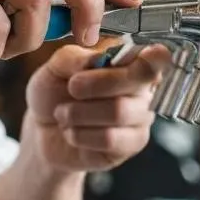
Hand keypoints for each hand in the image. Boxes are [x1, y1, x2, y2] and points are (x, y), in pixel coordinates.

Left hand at [21, 42, 168, 173]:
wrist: (42, 132)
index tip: (145, 54)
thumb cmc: (55, 94)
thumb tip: (99, 59)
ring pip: (119, 111)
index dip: (155, 56)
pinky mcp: (132, 144)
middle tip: (71, 87)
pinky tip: (72, 132)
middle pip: (136, 80)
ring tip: (63, 113)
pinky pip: (110, 138)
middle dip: (95, 83)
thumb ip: (74, 58)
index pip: (156, 56)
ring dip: (79, 113)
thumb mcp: (55, 68)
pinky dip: (81, 134)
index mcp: (130, 61)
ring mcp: (141, 117)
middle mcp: (143, 88)